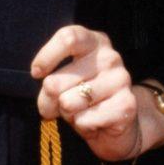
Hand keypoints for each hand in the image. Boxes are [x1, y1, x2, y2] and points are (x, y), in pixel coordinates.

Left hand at [30, 25, 163, 164]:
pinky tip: (95, 122)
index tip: (36, 73)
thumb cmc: (84, 97)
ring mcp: (121, 79)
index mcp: (93, 42)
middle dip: (49, 100)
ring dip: (68, 114)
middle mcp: (109, 57)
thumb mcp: (63, 83)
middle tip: (59, 106)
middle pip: (56, 80)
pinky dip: (82, 126)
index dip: (47, 56)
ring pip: (68, 103)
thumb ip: (51, 84)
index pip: (68, 38)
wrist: (118, 123)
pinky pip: (84, 120)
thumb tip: (50, 92)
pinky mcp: (126, 105)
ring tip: (82, 111)